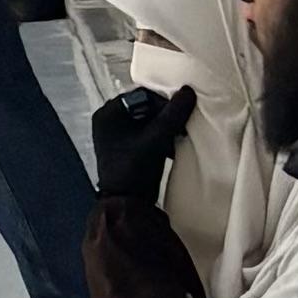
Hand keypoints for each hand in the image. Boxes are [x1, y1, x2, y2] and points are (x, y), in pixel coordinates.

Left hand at [91, 82, 197, 207]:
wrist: (127, 205)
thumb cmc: (135, 169)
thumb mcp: (155, 140)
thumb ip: (172, 116)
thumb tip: (188, 92)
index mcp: (108, 113)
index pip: (141, 96)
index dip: (164, 103)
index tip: (182, 115)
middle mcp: (108, 121)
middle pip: (144, 108)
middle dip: (165, 118)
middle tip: (183, 128)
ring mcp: (116, 136)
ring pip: (146, 122)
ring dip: (164, 129)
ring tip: (179, 138)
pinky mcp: (125, 149)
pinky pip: (145, 135)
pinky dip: (159, 140)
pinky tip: (172, 149)